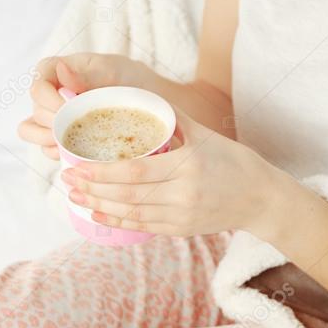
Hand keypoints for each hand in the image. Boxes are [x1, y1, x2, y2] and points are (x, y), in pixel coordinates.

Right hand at [18, 53, 149, 159]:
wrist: (148, 102)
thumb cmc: (128, 80)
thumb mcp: (112, 71)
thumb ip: (86, 74)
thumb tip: (61, 70)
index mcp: (55, 71)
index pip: (37, 86)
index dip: (49, 101)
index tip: (71, 108)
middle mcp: (49, 94)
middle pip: (36, 112)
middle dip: (55, 123)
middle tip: (81, 127)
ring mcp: (51, 117)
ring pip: (31, 131)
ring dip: (48, 141)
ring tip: (73, 143)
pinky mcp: (60, 137)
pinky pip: (46, 149)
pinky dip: (56, 153)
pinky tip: (75, 153)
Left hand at [62, 109, 288, 236]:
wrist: (261, 199)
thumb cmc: (233, 161)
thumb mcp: (205, 133)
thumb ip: (170, 118)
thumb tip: (136, 98)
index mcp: (187, 165)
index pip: (135, 171)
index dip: (102, 171)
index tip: (77, 163)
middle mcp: (183, 194)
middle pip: (128, 195)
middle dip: (93, 188)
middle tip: (66, 179)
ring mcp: (181, 216)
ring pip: (132, 213)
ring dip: (99, 205)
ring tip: (74, 196)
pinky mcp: (181, 230)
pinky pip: (143, 227)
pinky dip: (118, 221)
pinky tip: (97, 213)